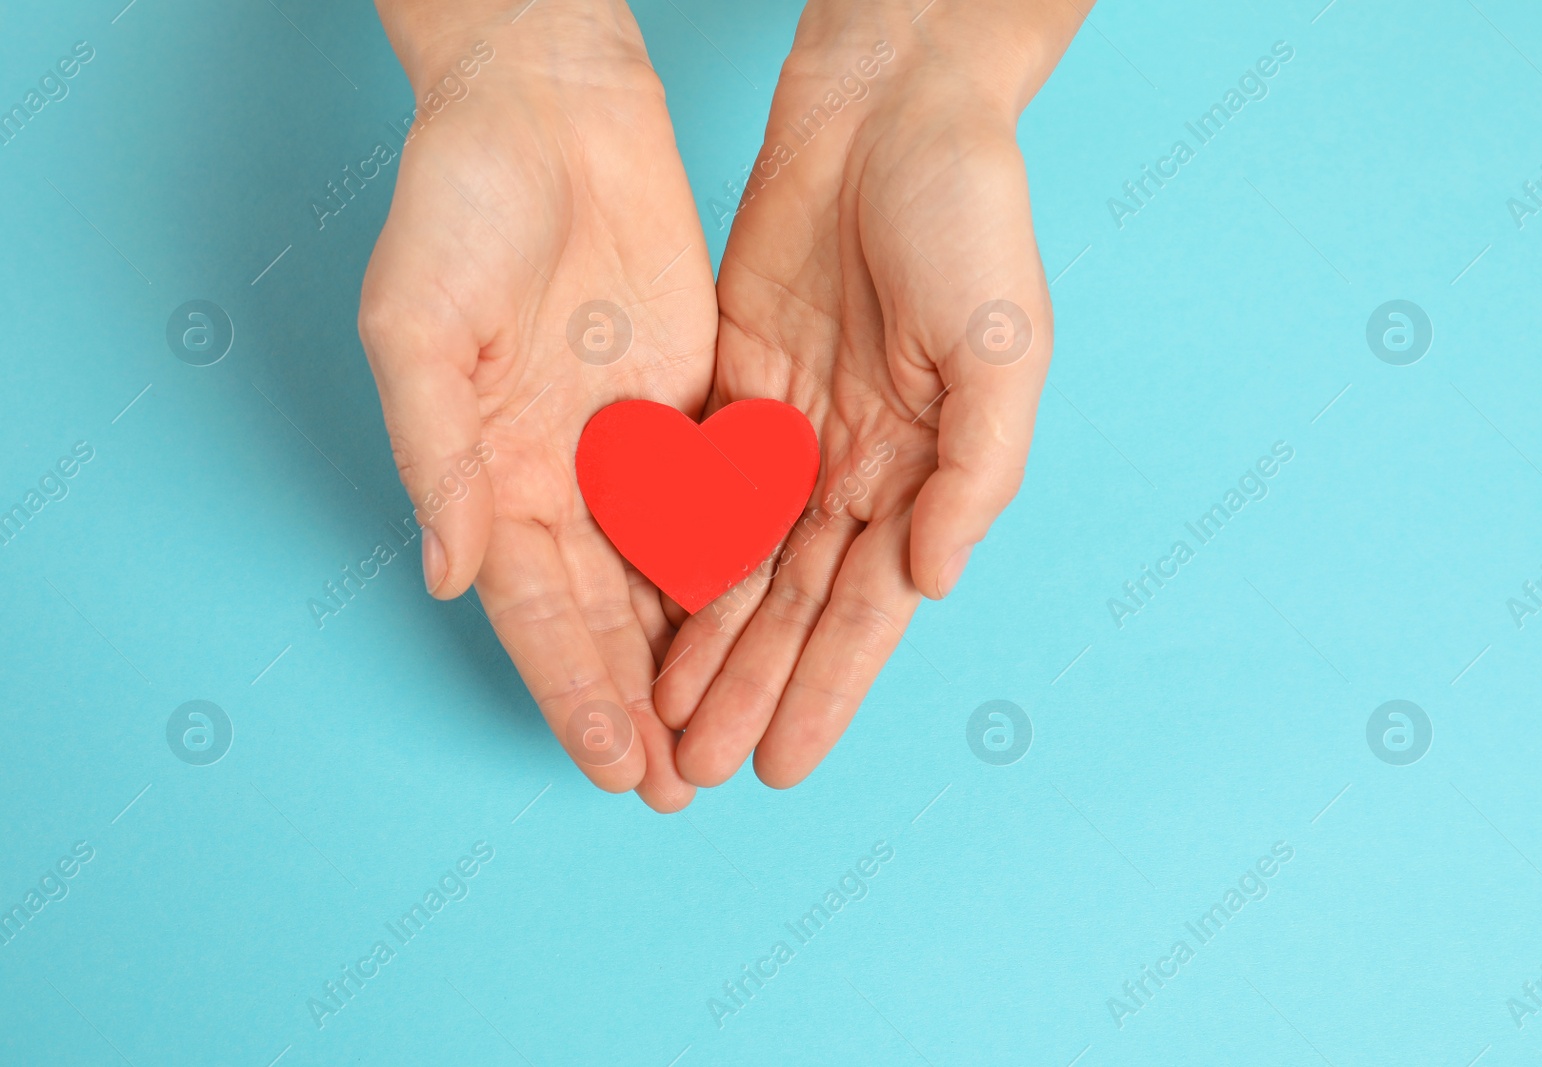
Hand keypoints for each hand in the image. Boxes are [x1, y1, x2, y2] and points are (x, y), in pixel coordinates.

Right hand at [359, 0, 712, 809]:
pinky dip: (740, 566)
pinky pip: (719, 501)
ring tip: (725, 735)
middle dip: (637, 701)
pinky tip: (770, 624)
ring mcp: (628, 443)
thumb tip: (451, 574)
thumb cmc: (458, 201)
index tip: (615, 764)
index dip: (572, 688)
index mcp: (488, 469)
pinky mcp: (692, 403)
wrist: (547, 104)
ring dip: (693, 659)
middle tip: (679, 783)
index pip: (534, 608)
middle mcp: (560, 474)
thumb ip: (433, 449)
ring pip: (666, 574)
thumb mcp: (417, 321)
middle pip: (603, 613)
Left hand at [654, 0, 1084, 787]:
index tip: (780, 763)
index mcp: (926, 469)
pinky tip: (642, 604)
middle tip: (696, 768)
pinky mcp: (737, 382)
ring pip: (738, 559)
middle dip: (750, 687)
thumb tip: (935, 579)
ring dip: (705, 641)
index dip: (826, 689)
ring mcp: (794, 428)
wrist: (890, 108)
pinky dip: (672, 549)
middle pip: (792, 602)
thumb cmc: (968, 218)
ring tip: (664, 716)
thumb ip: (978, 470)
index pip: (866, 607)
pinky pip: (699, 485)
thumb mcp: (1004, 345)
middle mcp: (857, 464)